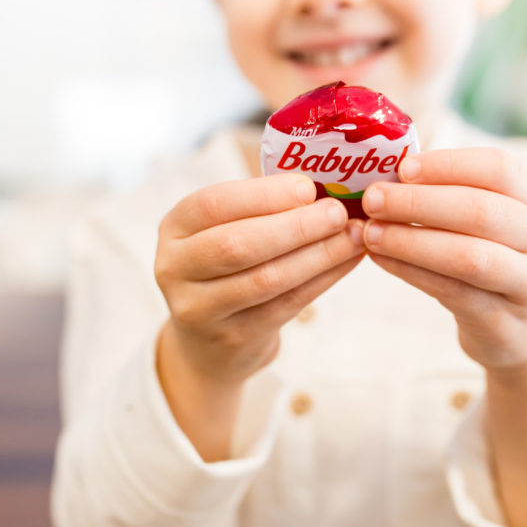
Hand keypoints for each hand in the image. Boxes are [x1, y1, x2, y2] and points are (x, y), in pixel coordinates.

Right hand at [155, 174, 363, 388]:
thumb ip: (260, 208)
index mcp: (174, 228)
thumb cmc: (225, 268)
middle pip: (238, 245)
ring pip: (266, 279)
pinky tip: (347, 261)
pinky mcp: (234, 337)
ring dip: (318, 254)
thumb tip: (324, 184)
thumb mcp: (223, 231)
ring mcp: (200, 309)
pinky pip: (287, 305)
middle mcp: (176, 268)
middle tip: (338, 212)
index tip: (309, 187)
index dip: (263, 195)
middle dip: (296, 226)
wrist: (206, 343)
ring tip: (353, 236)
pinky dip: (323, 279)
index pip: (213, 204)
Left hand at [361, 147, 526, 371]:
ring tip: (370, 233)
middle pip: (480, 210)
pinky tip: (381, 259)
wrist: (523, 331)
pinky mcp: (506, 321)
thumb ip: (450, 196)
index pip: (498, 168)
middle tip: (373, 199)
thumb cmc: (490, 261)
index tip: (403, 168)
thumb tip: (387, 175)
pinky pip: (453, 292)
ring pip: (469, 256)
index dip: (448, 164)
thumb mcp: (487, 224)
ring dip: (411, 241)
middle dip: (418, 202)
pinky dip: (411, 272)